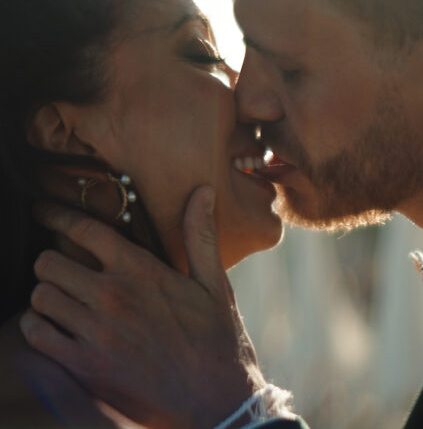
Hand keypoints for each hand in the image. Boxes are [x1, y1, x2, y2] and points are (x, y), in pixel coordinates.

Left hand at [20, 186, 264, 428]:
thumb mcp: (214, 283)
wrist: (214, 400)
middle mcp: (112, 297)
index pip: (84, 229)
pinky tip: (57, 327)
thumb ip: (201, 234)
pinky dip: (38, 328)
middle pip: (49, 262)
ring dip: (46, 293)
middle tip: (64, 265)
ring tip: (62, 296)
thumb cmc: (216, 338)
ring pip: (40, 297)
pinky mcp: (85, 368)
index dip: (56, 214)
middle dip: (53, 259)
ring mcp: (95, 334)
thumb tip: (202, 190)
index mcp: (142, 271)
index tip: (43, 210)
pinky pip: (37, 337)